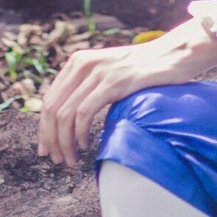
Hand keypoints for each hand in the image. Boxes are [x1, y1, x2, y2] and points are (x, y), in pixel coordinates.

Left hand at [37, 16, 216, 169]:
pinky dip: (80, 134)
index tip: (46, 150)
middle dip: (51, 139)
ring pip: (65, 115)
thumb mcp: (109, 74)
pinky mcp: (112, 82)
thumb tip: (71, 119)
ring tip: (72, 159)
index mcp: (77, 62)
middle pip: (52, 109)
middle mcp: (82, 64)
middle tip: (57, 160)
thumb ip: (89, 87)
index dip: (44, 128)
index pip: (49, 100)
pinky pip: (84, 113)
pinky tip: (87, 146)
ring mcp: (97, 72)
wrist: (172, 56)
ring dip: (64, 142)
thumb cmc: (144, 71)